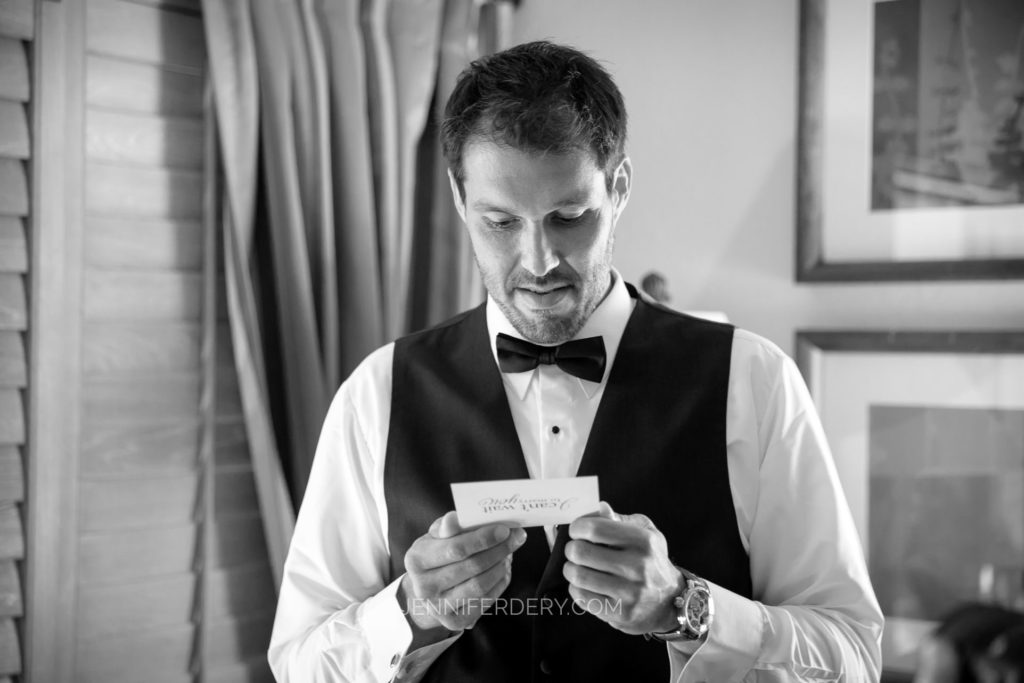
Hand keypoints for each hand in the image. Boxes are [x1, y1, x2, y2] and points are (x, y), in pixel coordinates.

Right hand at [400, 511, 526, 641]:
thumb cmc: (437, 554)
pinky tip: (503, 569)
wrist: (429, 589)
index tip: (504, 529)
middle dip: (498, 550)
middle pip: (471, 567)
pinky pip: (485, 601)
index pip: (455, 549)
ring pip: (480, 586)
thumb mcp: (437, 536)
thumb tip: (454, 518)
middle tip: (516, 538)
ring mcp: (439, 608)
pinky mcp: (455, 622)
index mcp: (416, 560)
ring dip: (501, 566)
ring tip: (509, 552)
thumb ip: (448, 526)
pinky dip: (500, 583)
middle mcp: (424, 588)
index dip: (482, 539)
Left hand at [563, 502, 682, 634]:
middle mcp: (638, 566)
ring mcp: (629, 592)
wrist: (670, 601)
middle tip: (575, 551)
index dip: (577, 527)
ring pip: (578, 575)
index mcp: (643, 540)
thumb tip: (600, 507)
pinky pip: (582, 597)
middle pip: (581, 551)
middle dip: (572, 549)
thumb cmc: (651, 560)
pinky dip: (576, 588)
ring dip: (571, 569)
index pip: (594, 528)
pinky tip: (584, 584)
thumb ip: (620, 519)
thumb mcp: (645, 532)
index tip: (577, 531)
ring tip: (577, 567)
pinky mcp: (620, 613)